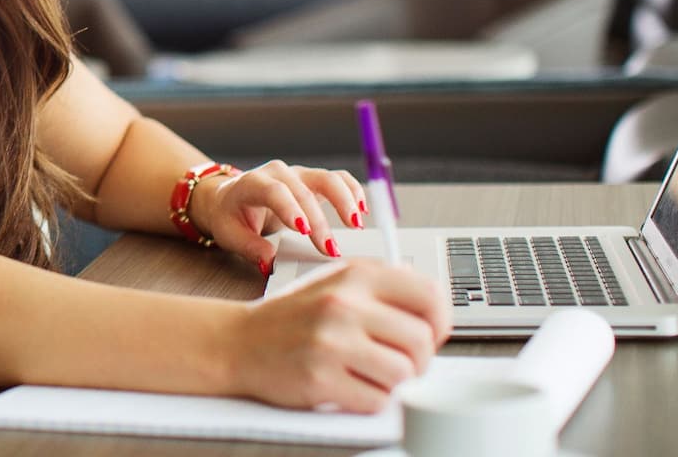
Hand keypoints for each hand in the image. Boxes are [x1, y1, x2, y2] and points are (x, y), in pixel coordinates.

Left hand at [189, 160, 368, 274]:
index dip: (291, 208)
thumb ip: (250, 248)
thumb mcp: (230, 235)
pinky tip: (361, 210)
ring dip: (344, 200)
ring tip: (356, 225)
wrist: (228, 198)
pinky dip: (352, 191)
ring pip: (327, 178)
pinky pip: (338, 179)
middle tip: (330, 249)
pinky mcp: (313, 180)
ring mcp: (298, 174)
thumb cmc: (230, 216)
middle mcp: (278, 173)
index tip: (304, 230)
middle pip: (304, 191)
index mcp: (252, 184)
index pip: (274, 192)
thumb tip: (270, 262)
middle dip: (320, 221)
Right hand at [231, 258, 451, 412]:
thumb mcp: (337, 285)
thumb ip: (384, 292)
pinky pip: (376, 401)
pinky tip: (348, 385)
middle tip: (396, 361)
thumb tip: (435, 318)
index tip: (431, 334)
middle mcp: (344, 304)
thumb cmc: (292, 319)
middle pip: (422, 341)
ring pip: (404, 374)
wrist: (237, 342)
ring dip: (392, 382)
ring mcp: (331, 342)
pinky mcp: (320, 378)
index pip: (429, 296)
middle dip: (417, 359)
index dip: (440, 322)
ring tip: (367, 373)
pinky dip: (368, 400)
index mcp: (355, 276)